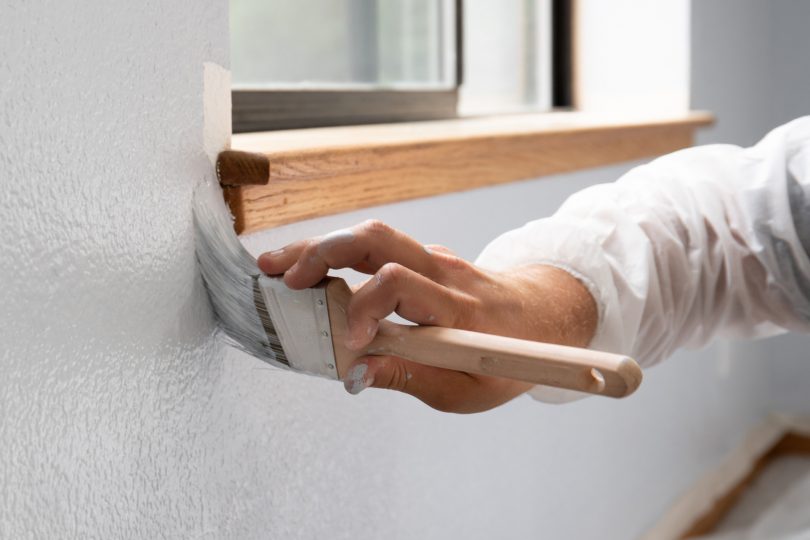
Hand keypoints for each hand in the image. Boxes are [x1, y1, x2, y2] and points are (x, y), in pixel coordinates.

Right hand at [257, 220, 596, 412]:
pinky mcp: (427, 258)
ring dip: (321, 247)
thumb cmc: (508, 359)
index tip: (344, 341)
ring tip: (278, 265)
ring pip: (373, 235)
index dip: (362, 308)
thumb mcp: (464, 388)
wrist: (545, 318)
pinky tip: (311, 270)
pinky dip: (340, 253)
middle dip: (323, 253)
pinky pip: (380, 246)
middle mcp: (444, 273)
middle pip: (377, 240)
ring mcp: (436, 259)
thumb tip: (354, 373)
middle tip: (281, 275)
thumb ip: (407, 377)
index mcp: (457, 310)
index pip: (399, 285)